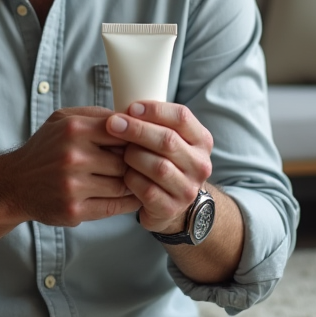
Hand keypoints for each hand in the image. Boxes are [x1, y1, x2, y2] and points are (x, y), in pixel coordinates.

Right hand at [3, 106, 141, 227]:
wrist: (15, 183)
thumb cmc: (45, 148)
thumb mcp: (63, 119)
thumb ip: (96, 114)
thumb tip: (131, 117)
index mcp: (74, 129)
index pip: (123, 131)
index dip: (135, 138)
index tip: (138, 144)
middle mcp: (73, 157)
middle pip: (125, 161)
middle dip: (133, 164)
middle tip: (138, 165)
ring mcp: (73, 186)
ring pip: (122, 185)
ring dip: (130, 184)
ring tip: (133, 180)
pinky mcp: (73, 211)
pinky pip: (113, 208)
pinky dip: (125, 203)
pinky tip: (127, 197)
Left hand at [105, 101, 213, 233]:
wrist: (175, 205)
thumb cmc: (165, 162)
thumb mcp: (171, 140)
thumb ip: (155, 123)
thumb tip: (123, 111)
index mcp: (202, 140)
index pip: (182, 117)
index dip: (154, 110)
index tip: (131, 108)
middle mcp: (200, 165)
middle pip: (167, 140)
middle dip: (137, 129)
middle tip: (113, 124)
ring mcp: (188, 189)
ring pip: (158, 166)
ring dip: (133, 156)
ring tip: (120, 152)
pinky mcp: (171, 208)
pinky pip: (147, 189)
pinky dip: (131, 179)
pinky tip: (123, 174)